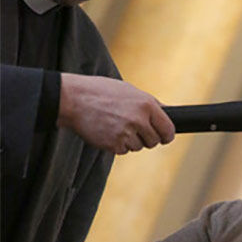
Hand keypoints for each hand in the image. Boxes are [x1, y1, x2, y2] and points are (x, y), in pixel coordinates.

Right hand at [58, 74, 174, 153]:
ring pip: (138, 147)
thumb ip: (149, 104)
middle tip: (135, 130)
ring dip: (131, 141)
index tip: (164, 137)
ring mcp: (126, 133)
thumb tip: (167, 113)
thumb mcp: (129, 90)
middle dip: (147, 138)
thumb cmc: (101, 92)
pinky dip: (118, 144)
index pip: (168, 129)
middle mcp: (139, 119)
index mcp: (147, 104)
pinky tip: (108, 131)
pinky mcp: (114, 144)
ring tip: (116, 125)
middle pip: (154, 141)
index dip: (167, 135)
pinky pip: (123, 150)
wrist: (74, 99)